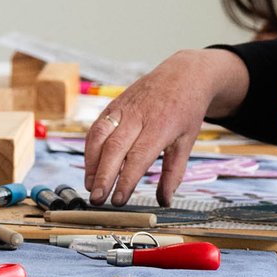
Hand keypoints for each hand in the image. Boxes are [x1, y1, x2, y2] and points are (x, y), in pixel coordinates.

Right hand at [81, 49, 247, 206]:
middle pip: (114, 149)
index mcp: (160, 126)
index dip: (125, 180)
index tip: (118, 200)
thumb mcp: (187, 141)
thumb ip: (174, 173)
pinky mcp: (113, 105)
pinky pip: (96, 128)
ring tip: (89, 186)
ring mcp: (123, 108)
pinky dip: (90, 149)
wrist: (183, 74)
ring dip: (91, 164)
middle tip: (97, 199)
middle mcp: (138, 116)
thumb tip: (164, 201)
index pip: (138, 157)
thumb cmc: (186, 111)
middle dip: (103, 176)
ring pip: (99, 137)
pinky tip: (90, 167)